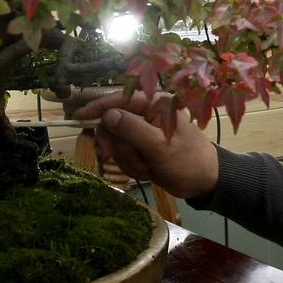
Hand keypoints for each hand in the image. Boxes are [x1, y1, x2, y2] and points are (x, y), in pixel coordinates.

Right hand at [65, 90, 219, 198]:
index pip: (119, 100)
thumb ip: (132, 129)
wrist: (204, 182)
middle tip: (120, 157)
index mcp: (154, 105)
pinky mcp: (142, 149)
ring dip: (128, 159)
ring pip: (117, 144)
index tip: (78, 116)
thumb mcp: (159, 146)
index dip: (97, 107)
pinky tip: (149, 171)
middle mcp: (147, 115)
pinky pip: (124, 156)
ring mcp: (143, 133)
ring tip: (148, 167)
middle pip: (113, 125)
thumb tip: (108, 115)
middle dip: (117, 145)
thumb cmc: (187, 160)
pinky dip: (133, 166)